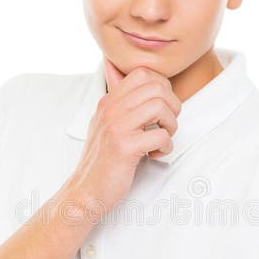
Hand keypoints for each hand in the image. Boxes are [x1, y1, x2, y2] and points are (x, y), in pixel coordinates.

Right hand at [69, 57, 181, 214]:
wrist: (86, 191)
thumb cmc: (101, 159)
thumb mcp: (103, 122)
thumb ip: (115, 98)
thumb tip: (113, 67)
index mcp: (108, 101)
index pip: (143, 73)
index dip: (162, 88)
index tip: (161, 108)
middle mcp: (111, 110)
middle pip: (156, 87)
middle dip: (172, 106)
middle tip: (165, 125)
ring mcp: (117, 127)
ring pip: (161, 107)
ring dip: (171, 125)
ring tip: (161, 138)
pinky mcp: (125, 148)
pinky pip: (160, 135)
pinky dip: (165, 146)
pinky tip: (154, 154)